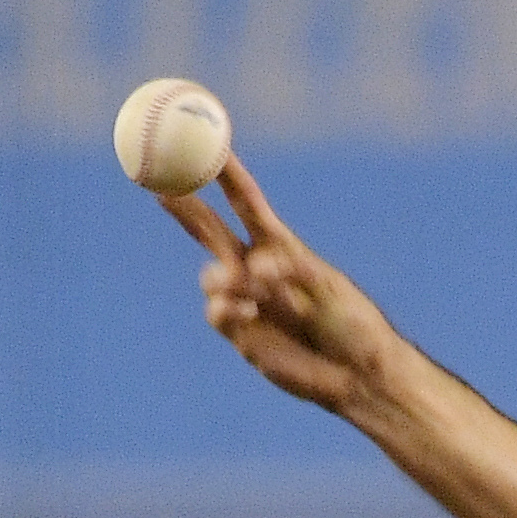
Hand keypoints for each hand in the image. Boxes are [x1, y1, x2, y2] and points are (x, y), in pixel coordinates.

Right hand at [162, 156, 405, 416]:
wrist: (358, 374)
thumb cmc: (354, 325)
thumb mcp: (327, 287)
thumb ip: (287, 269)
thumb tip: (250, 266)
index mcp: (281, 247)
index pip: (246, 201)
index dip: (225, 173)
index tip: (206, 143)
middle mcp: (256, 268)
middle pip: (210, 229)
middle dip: (184, 206)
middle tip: (159, 185)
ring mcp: (244, 298)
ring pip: (210, 276)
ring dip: (229, 281)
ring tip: (260, 295)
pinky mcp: (239, 331)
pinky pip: (217, 310)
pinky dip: (229, 308)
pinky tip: (250, 314)